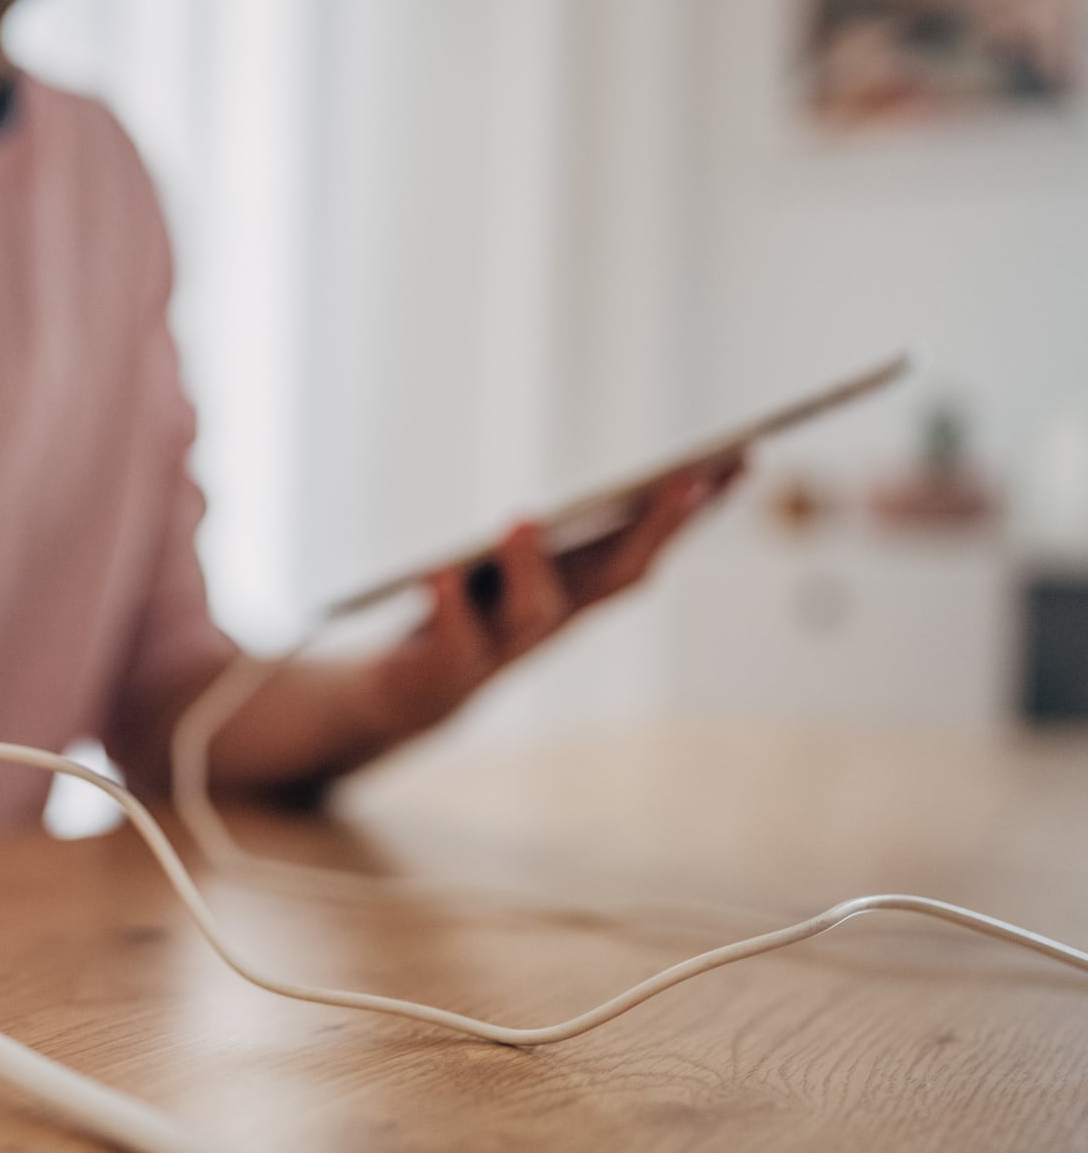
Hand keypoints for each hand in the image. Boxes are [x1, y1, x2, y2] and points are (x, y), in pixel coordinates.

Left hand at [348, 461, 739, 746]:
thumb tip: (609, 473)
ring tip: (522, 520)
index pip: (648, 544)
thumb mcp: (518, 564)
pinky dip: (446, 603)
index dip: (694, 510)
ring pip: (531, 612)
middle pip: (614, 577)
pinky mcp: (446, 668)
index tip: (739, 459)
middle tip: (683, 479)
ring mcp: (503, 647)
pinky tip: (439, 571)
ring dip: (531, 566)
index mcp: (577, 586)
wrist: (413, 694)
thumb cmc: (471, 610)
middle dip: (653, 530)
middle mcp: (554, 619)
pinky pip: (450, 639)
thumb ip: (558, 530)